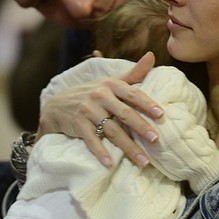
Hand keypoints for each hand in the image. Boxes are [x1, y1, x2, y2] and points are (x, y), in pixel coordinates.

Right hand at [37, 52, 163, 166]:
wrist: (57, 105)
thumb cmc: (91, 94)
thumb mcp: (110, 81)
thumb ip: (133, 73)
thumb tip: (152, 55)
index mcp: (111, 84)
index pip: (133, 94)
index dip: (147, 104)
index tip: (161, 115)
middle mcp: (100, 96)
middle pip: (124, 114)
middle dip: (141, 127)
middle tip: (156, 140)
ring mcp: (87, 110)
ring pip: (112, 131)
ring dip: (128, 147)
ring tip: (143, 160)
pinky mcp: (77, 125)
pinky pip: (91, 140)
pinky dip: (100, 152)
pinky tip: (110, 163)